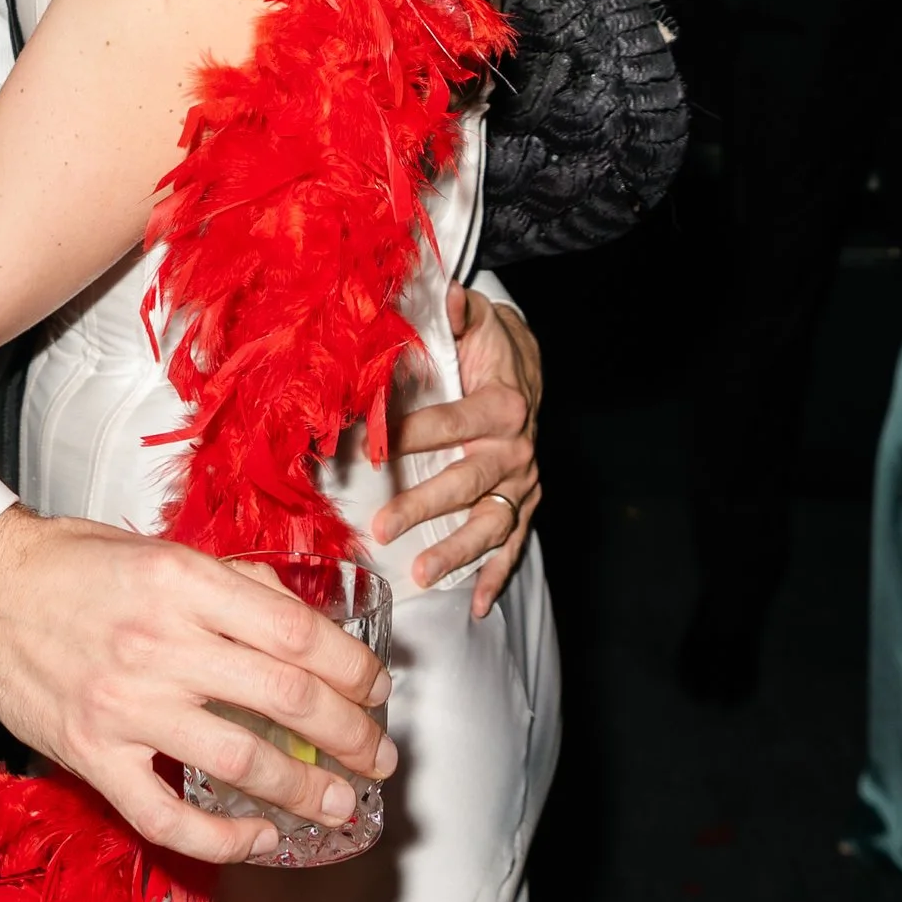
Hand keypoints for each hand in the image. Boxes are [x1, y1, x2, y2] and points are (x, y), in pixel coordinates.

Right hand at [0, 508, 395, 866]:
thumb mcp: (160, 549)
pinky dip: (221, 839)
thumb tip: (299, 621)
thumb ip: (231, 584)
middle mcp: (160, 642)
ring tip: (342, 803)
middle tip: (378, 756)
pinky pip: (166, 815)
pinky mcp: (93, 755)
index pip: (296, 633)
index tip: (378, 691)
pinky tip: (258, 838)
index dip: (352, 668)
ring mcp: (125, 703)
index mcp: (184, 582)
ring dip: (305, 789)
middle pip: (285, 696)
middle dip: (348, 733)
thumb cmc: (72, 566)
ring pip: (240, 759)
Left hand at [376, 286, 541, 618]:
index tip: (369, 449)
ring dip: (457, 552)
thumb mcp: (480, 322)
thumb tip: (449, 295)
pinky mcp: (526, 504)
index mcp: (502, 406)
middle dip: (423, 507)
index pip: (449, 424)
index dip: (408, 435)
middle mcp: (517, 449)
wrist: (532, 368)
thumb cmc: (492, 347)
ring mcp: (523, 482)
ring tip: (422, 575)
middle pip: (466, 482)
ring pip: (491, 524)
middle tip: (382, 527)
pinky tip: (476, 606)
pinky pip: (515, 545)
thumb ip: (462, 312)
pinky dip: (498, 576)